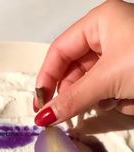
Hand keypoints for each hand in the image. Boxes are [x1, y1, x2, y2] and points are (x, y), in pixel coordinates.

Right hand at [34, 0, 133, 125]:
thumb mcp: (107, 79)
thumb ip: (73, 98)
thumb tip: (44, 116)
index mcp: (100, 22)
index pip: (60, 50)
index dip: (46, 78)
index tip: (39, 104)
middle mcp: (109, 35)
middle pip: (75, 68)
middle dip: (73, 92)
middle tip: (62, 115)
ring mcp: (122, 54)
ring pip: (93, 82)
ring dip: (98, 97)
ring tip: (111, 101)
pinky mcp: (131, 73)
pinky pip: (111, 89)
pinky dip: (115, 99)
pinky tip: (127, 100)